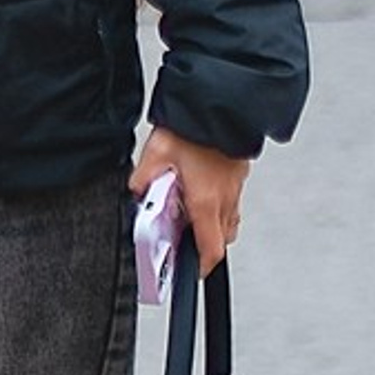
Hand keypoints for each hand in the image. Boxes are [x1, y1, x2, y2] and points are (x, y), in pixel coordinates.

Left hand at [128, 127, 249, 274]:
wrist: (221, 102)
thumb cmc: (194, 127)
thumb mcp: (156, 153)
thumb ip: (142, 178)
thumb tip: (136, 191)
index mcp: (206, 201)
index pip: (210, 250)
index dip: (201, 267)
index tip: (191, 272)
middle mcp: (225, 198)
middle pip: (220, 239)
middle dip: (203, 245)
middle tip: (182, 238)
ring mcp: (235, 187)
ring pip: (228, 220)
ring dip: (211, 224)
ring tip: (188, 213)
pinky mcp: (238, 174)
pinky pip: (230, 200)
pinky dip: (217, 204)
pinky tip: (198, 189)